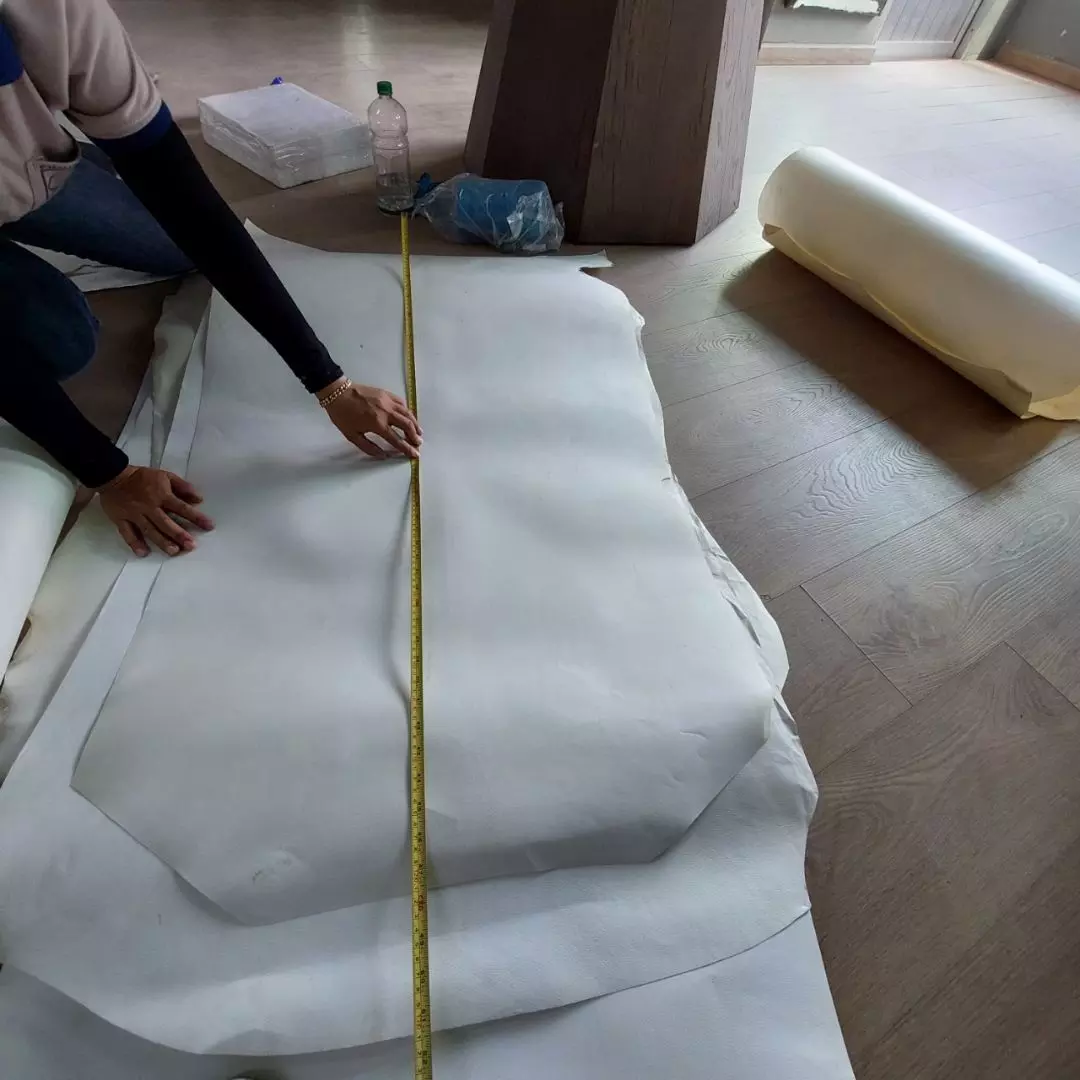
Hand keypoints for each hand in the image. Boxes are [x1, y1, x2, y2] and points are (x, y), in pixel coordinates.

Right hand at [95, 466, 214, 557]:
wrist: (113, 475)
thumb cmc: (143, 477)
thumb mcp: (166, 476)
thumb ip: (183, 487)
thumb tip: (199, 499)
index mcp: (162, 495)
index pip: (182, 508)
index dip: (196, 517)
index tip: (209, 526)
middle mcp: (149, 507)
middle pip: (166, 523)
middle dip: (179, 534)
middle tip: (191, 546)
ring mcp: (134, 514)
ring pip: (149, 530)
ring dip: (161, 541)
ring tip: (173, 551)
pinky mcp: (120, 519)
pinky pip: (127, 533)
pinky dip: (134, 543)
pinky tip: (143, 553)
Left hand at [318, 378, 421, 458]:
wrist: (337, 393)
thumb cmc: (343, 416)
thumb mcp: (352, 436)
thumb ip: (369, 447)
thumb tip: (384, 456)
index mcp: (377, 424)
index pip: (397, 440)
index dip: (407, 449)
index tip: (415, 455)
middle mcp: (386, 413)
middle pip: (406, 426)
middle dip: (414, 436)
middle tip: (418, 443)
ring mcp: (387, 402)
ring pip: (407, 413)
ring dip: (414, 424)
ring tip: (418, 432)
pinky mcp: (386, 394)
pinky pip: (401, 403)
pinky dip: (407, 411)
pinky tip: (408, 416)